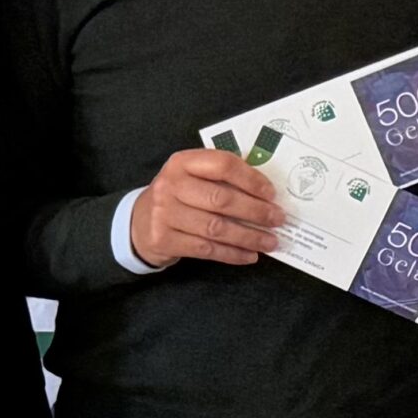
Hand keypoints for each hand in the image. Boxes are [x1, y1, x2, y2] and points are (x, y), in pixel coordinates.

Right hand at [128, 149, 283, 268]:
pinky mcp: (164, 239)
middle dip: (256, 211)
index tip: (272, 193)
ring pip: (216, 228)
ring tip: (271, 241)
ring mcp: (165, 213)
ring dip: (249, 237)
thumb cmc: (178, 197)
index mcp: (182, 162)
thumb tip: (266, 194)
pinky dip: (232, 254)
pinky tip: (250, 256)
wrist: (139, 223)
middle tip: (278, 219)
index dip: (251, 179)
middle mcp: (171, 185)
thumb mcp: (192, 177)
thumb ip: (221, 179)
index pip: (223, 165)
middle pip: (222, 199)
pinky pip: (206, 249)